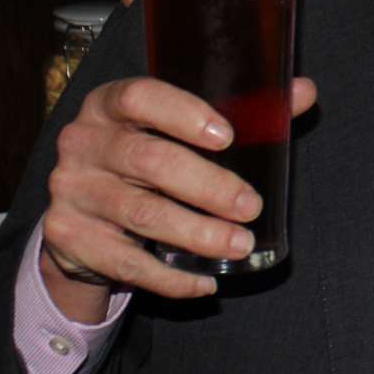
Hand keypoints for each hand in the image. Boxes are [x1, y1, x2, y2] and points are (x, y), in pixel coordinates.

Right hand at [39, 76, 318, 322]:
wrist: (85, 208)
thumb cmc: (150, 155)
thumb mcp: (183, 128)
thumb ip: (245, 111)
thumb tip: (304, 93)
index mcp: (110, 105)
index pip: (140, 96)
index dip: (183, 114)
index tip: (227, 136)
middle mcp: (83, 143)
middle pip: (149, 161)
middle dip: (208, 186)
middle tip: (251, 206)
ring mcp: (71, 191)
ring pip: (141, 214)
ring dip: (197, 234)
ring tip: (239, 244)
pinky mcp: (68, 237)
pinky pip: (126, 263)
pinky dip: (170, 277)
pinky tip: (205, 280)